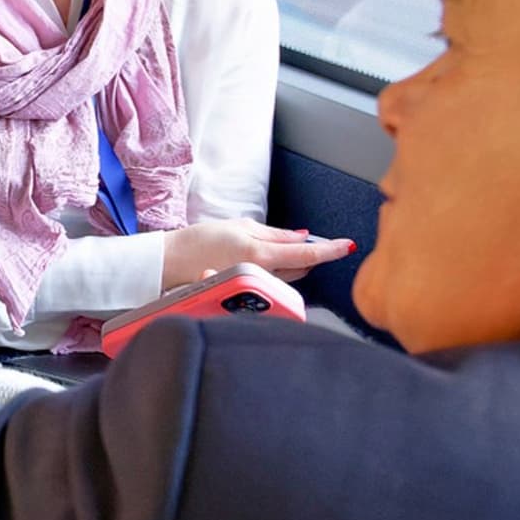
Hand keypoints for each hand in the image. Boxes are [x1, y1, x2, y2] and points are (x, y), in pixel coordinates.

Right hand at [157, 219, 355, 290]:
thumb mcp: (241, 226)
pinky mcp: (250, 293)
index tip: (348, 245)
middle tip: (298, 238)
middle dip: (309, 253)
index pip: (308, 254)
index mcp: (261, 254)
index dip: (331, 250)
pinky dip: (279, 271)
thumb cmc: (200, 242)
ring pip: (290, 275)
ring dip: (293, 262)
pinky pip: (275, 282)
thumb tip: (302, 236)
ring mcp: (256, 286)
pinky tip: (263, 263)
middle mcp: (262, 274)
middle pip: (303, 266)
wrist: (172, 263)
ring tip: (270, 250)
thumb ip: (275, 234)